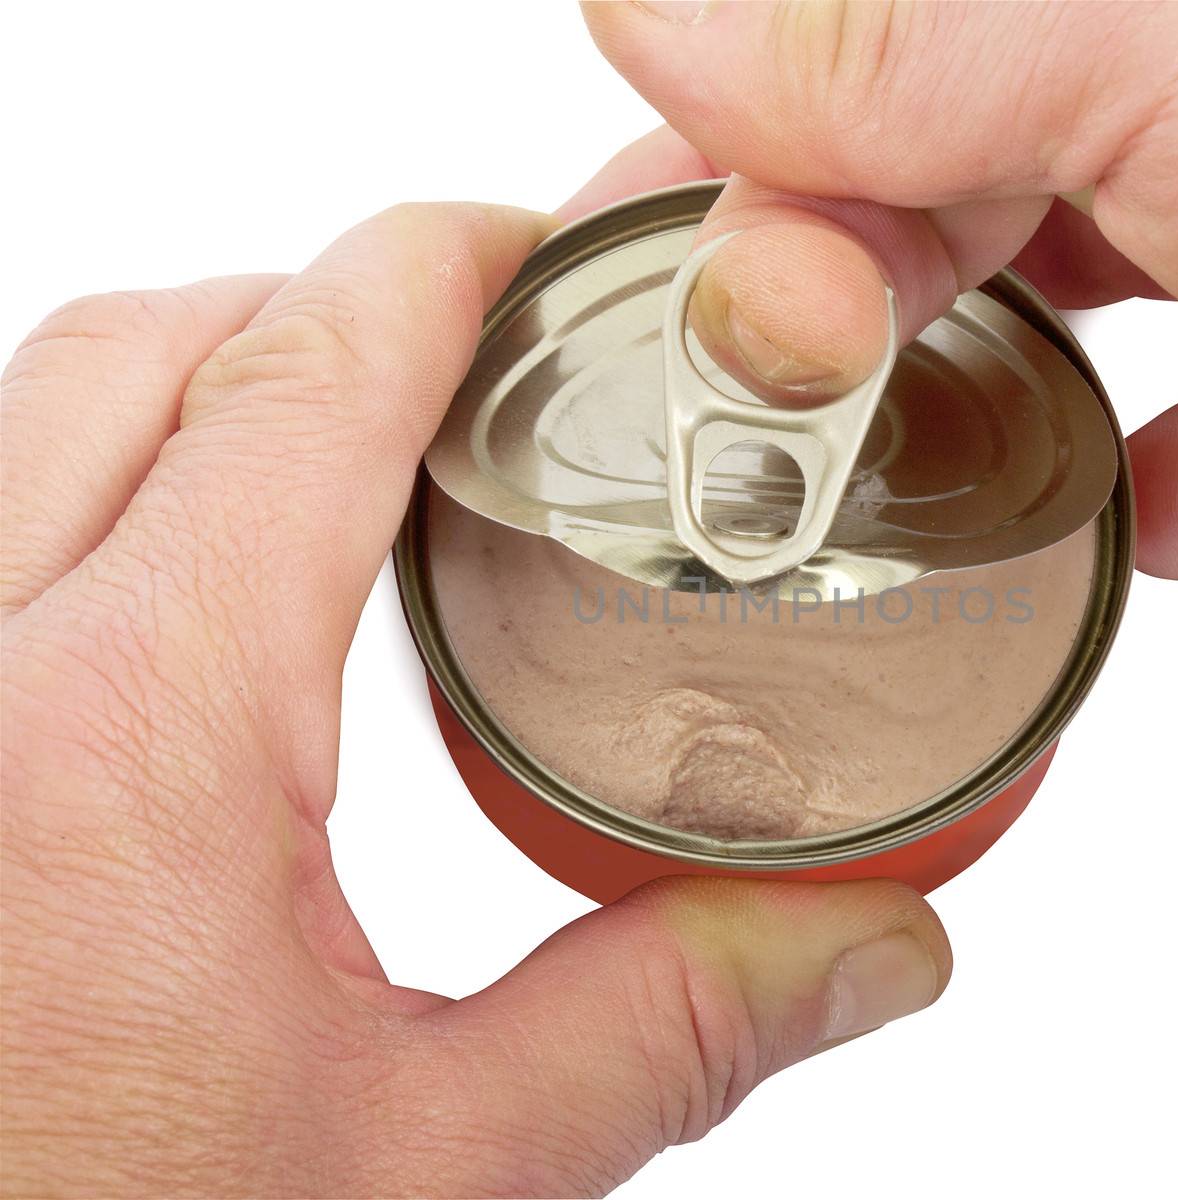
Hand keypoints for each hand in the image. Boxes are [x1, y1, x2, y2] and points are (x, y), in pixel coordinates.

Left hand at [0, 202, 950, 1194]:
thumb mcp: (415, 1177)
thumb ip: (656, 1031)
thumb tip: (870, 951)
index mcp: (121, 743)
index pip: (294, 384)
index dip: (433, 270)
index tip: (527, 249)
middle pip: (141, 350)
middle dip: (316, 308)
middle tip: (472, 365)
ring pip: (30, 422)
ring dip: (197, 391)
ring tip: (354, 461)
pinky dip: (97, 494)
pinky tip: (208, 605)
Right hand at [582, 1, 1177, 659]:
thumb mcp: (1177, 33)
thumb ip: (905, 34)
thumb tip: (650, 7)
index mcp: (1137, 1)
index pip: (867, 51)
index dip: (747, 158)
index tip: (685, 287)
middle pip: (936, 189)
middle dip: (827, 297)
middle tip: (757, 410)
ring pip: (1054, 327)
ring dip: (957, 404)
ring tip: (878, 480)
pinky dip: (1152, 505)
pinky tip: (1127, 528)